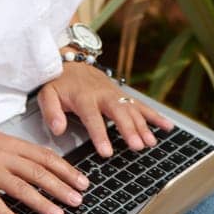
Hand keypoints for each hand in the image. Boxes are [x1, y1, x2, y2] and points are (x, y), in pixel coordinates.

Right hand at [0, 124, 92, 213]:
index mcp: (10, 143)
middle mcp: (3, 155)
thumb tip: (37, 157)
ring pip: (22, 188)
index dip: (66, 170)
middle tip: (78, 200)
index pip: (45, 157)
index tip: (82, 181)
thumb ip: (15, 148)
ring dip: (42, 203)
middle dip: (62, 188)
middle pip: (39, 172)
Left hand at [36, 62, 176, 157]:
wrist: (72, 61)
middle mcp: (103, 95)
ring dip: (143, 126)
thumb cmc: (59, 82)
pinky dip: (155, 115)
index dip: (100, 135)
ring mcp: (116, 94)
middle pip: (119, 113)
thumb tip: (58, 130)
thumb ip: (51, 112)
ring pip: (132, 110)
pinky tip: (167, 126)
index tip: (107, 152)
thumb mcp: (46, 94)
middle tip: (137, 146)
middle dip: (129, 130)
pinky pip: (141, 105)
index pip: (93, 118)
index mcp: (84, 97)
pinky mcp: (123, 95)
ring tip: (150, 142)